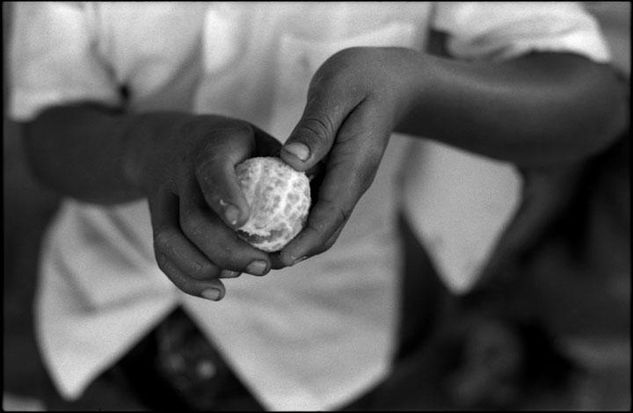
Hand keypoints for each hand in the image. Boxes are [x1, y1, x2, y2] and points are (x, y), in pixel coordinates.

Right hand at [128, 114, 281, 299]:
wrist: (169, 142)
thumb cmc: (231, 145)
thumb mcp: (256, 139)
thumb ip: (282, 163)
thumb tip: (320, 195)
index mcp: (211, 146)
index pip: (211, 169)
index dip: (223, 195)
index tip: (242, 221)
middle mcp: (180, 172)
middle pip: (193, 218)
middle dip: (227, 249)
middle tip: (262, 266)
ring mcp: (162, 198)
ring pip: (170, 240)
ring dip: (204, 267)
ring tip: (238, 276)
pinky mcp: (155, 220)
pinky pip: (163, 255)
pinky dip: (186, 278)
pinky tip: (216, 291)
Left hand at [276, 47, 422, 266]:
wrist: (393, 82)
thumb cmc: (365, 79)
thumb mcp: (337, 91)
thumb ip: (316, 127)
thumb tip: (291, 162)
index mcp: (354, 164)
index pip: (332, 213)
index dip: (307, 240)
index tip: (282, 258)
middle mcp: (352, 180)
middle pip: (327, 228)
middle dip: (297, 250)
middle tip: (258, 262)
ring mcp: (345, 180)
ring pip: (322, 222)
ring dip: (294, 239)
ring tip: (257, 249)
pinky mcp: (336, 175)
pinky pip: (316, 205)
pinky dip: (294, 218)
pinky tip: (268, 219)